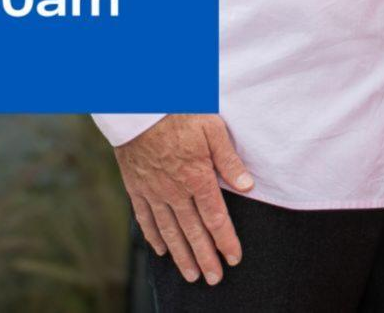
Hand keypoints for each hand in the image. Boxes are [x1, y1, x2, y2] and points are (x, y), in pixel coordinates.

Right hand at [115, 114, 253, 285]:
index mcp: (197, 176)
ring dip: (181, 255)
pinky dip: (154, 236)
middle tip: (214, 278)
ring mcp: (153, 191)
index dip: (225, 240)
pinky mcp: (136, 187)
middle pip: (193, 231)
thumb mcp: (212, 128)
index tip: (233, 258)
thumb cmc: (179, 111)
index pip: (215, 217)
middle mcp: (175, 190)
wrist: (138, 104)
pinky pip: (145, 218)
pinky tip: (161, 250)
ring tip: (191, 274)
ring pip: (169, 230)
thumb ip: (229, 160)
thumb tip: (247, 186)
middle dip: (205, 257)